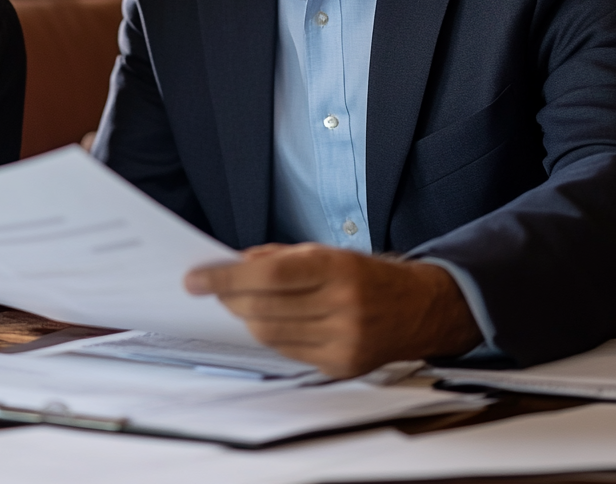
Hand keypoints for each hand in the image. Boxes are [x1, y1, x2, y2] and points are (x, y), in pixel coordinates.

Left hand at [185, 243, 481, 378]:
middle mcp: (342, 306)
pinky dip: (271, 336)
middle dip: (229, 298)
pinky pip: (288, 352)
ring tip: (238, 302)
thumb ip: (279, 258)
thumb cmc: (366, 274)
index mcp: (336, 268)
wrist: (419, 307)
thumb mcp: (325, 250)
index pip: (267, 275)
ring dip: (246, 318)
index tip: (196, 279)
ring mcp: (343, 341)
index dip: (225, 278)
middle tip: (211, 288)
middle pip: (263, 310)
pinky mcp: (342, 366)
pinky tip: (268, 321)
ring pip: (270, 335)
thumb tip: (234, 265)